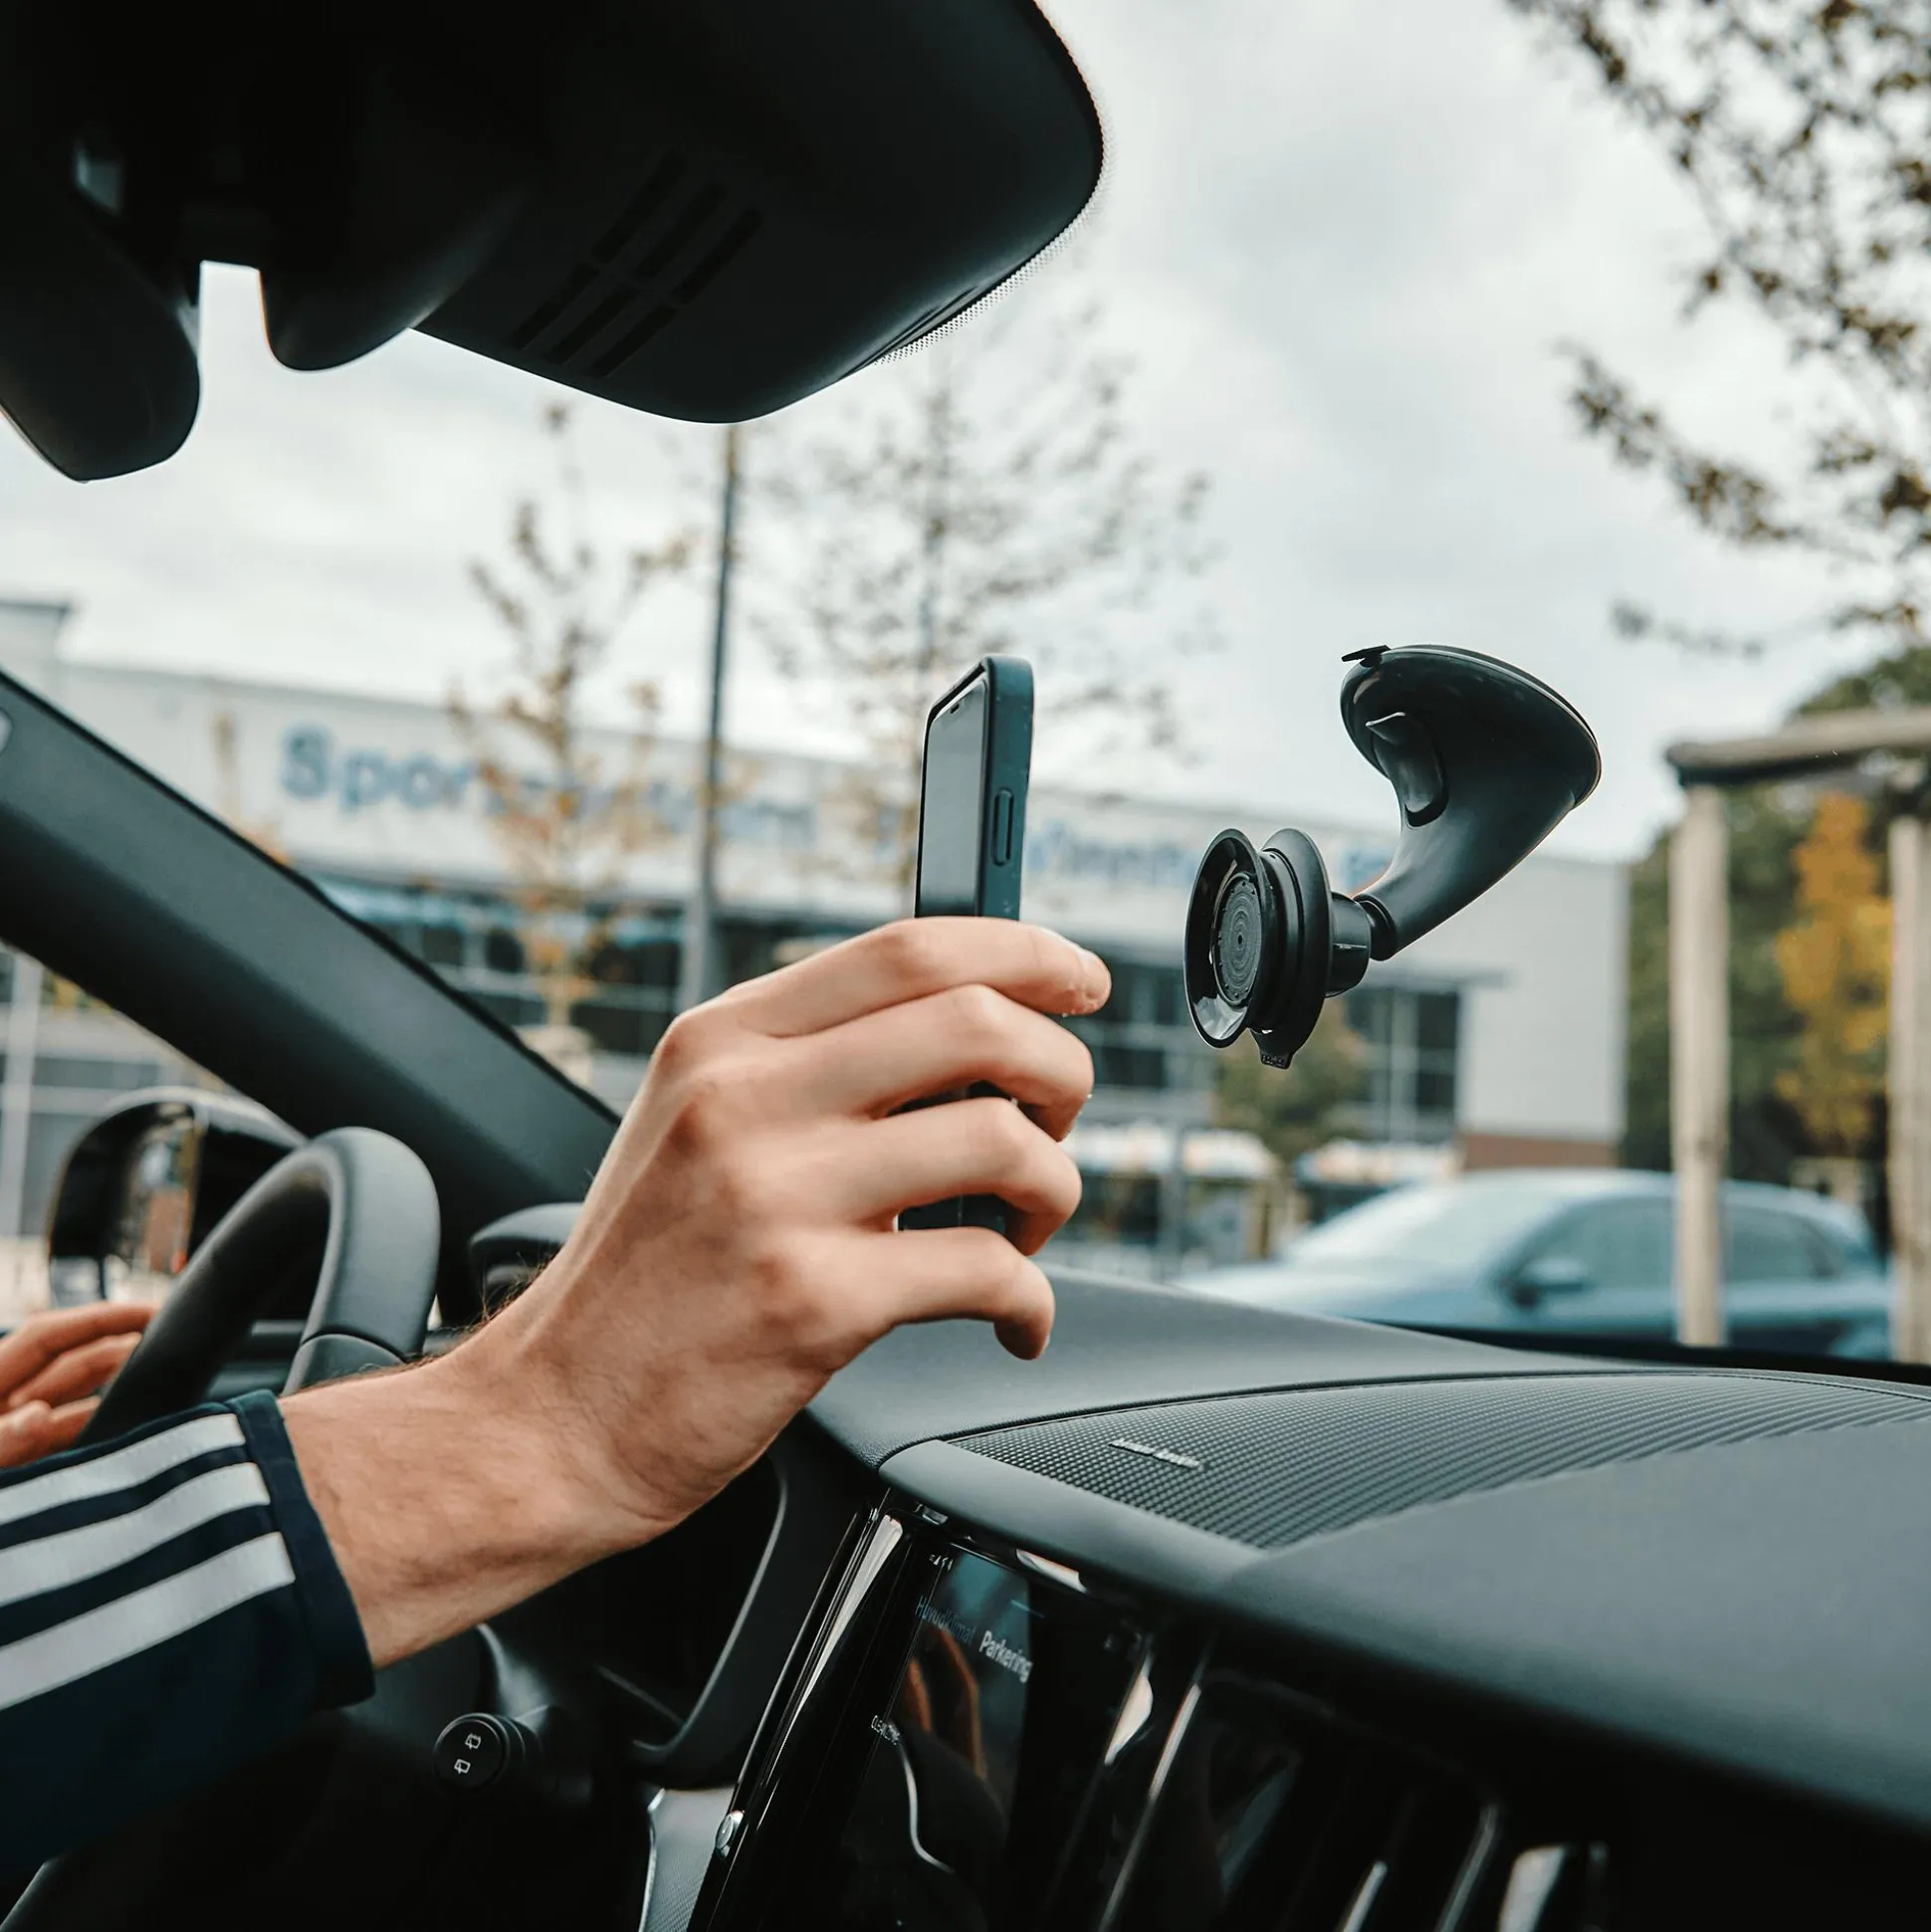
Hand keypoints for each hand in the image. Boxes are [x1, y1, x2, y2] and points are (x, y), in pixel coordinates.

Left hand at [0, 1301, 156, 1467]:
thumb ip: (3, 1438)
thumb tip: (37, 1415)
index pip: (47, 1336)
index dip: (99, 1319)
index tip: (151, 1311)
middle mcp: (8, 1402)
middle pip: (71, 1363)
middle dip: (121, 1350)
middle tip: (174, 1345)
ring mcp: (22, 1432)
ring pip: (79, 1401)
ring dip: (117, 1391)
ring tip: (163, 1380)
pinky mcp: (33, 1463)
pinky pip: (75, 1437)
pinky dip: (104, 1428)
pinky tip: (135, 1423)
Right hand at [495, 916, 1108, 1541]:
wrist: (554, 1418)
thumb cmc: (645, 1276)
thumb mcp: (694, 1124)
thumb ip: (809, 1065)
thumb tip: (972, 1030)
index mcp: (725, 1040)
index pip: (909, 948)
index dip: (1023, 953)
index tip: (1077, 982)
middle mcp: (747, 1099)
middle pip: (975, 1021)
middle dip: (1061, 1068)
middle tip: (1059, 1120)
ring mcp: (777, 1197)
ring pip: (1002, 1139)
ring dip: (1055, 1186)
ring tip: (1027, 1228)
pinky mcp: (813, 1302)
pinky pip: (988, 1268)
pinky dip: (1032, 1299)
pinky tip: (1013, 1321)